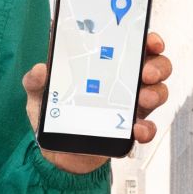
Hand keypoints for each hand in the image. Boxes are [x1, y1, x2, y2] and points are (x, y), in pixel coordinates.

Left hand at [24, 29, 172, 173]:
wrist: (55, 152)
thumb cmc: (52, 115)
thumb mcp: (39, 95)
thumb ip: (35, 81)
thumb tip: (40, 70)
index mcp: (106, 67)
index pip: (134, 47)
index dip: (148, 41)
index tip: (151, 41)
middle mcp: (124, 83)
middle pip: (155, 67)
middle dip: (157, 66)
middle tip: (146, 73)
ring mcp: (130, 107)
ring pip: (157, 93)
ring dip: (154, 93)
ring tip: (142, 98)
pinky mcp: (129, 131)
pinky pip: (147, 128)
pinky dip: (146, 128)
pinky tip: (137, 129)